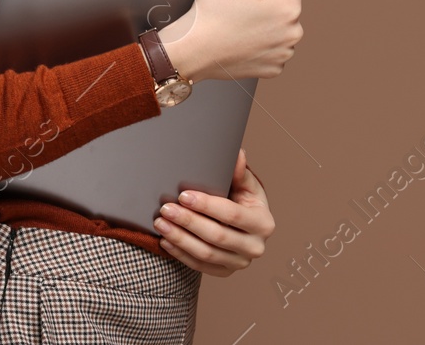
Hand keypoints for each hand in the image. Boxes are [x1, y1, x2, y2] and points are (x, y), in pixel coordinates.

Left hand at [153, 148, 273, 276]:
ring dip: (180, 239)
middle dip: (188, 221)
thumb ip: (240, 171)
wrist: (245, 226)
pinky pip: (200, 266)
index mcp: (263, 223)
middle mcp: (255, 247)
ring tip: (161, 223)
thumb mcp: (246, 185)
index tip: (183, 195)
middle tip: (165, 209)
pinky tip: (165, 241)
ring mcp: (240, 263)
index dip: (207, 205)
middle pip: (217, 236)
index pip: (232, 215)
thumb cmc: (243, 200)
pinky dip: (180, 254)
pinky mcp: (225, 272)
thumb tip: (237, 153)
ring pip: (206, 254)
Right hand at [160, 0, 315, 81]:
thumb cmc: (216, 13)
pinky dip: (258, 45)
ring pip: (278, 30)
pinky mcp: (269, 69)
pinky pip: (270, 50)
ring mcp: (281, 55)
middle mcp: (293, 35)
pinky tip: (240, 41)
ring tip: (237, 25)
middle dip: (267, 6)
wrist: (193, 48)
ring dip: (263, 26)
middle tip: (239, 9)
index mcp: (291, 9)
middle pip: (285, 9)